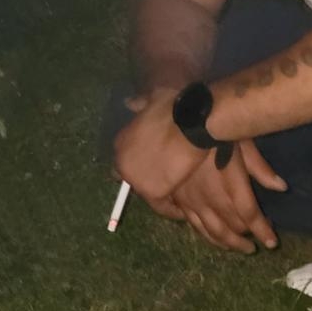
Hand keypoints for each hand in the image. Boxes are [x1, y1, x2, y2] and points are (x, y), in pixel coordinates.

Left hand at [113, 92, 207, 218]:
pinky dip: (171, 209)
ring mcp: (136, 180)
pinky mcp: (152, 192)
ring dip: (160, 193)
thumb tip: (128, 102)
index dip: (138, 163)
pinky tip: (181, 212)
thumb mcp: (152, 99)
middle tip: (165, 181)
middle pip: (132, 180)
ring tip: (176, 199)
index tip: (152, 164)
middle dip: (146, 179)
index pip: (124, 161)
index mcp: (121, 142)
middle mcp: (122, 164)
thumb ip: (139, 103)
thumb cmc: (174, 108)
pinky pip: (161, 206)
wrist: (190, 123)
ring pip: (147, 193)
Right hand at [170, 139, 286, 252]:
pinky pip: (195, 225)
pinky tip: (216, 239)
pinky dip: (208, 236)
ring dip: (228, 243)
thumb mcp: (244, 144)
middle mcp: (212, 199)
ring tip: (240, 248)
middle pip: (231, 227)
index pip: (250, 215)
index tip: (272, 242)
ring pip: (212, 231)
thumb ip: (261, 168)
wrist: (183, 127)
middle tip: (256, 244)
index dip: (263, 231)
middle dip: (246, 238)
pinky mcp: (180, 200)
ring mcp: (193, 202)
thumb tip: (282, 187)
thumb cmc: (217, 133)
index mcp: (231, 186)